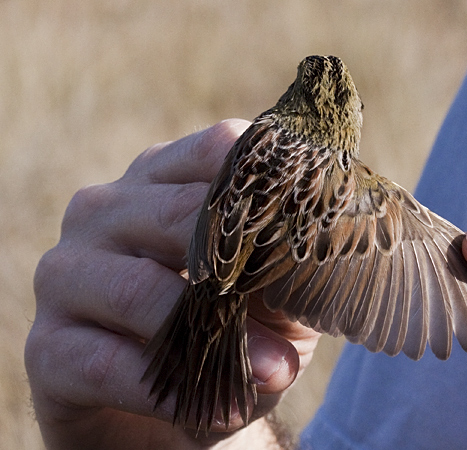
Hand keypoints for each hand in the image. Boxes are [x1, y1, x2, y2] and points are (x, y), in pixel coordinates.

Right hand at [25, 119, 320, 449]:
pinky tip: (210, 411)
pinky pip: (104, 361)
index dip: (270, 187)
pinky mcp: (47, 344)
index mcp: (164, 181)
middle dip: (244, 275)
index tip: (316, 228)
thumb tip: (309, 285)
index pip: (216, 150)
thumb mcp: (273, 301)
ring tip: (270, 375)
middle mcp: (106, 211)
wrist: (176, 409)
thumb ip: (289, 279)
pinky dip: (167, 389)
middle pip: (179, 216)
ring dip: (210, 339)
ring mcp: (67, 272)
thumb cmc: (232, 335)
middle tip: (297, 326)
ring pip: (140, 288)